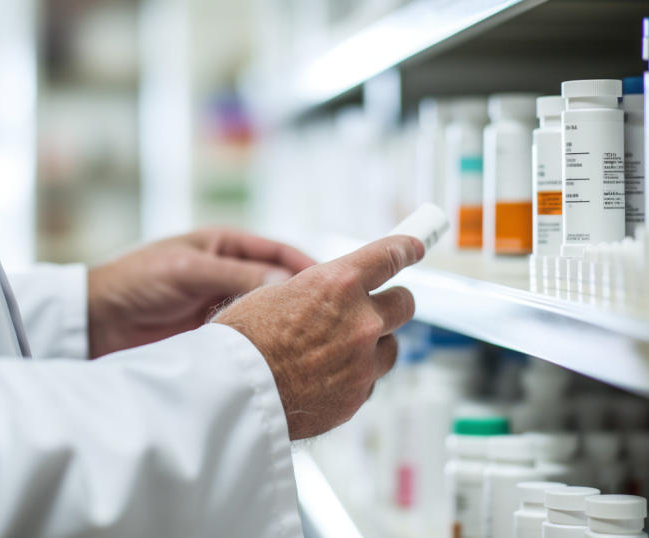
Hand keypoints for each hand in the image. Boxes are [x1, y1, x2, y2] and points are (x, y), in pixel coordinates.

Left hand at [87, 228, 314, 357]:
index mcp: (226, 245)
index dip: (310, 267)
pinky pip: (250, 338)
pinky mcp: (215, 335)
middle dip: (306, 301)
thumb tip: (288, 288)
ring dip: (289, 327)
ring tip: (315, 343)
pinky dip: (268, 346)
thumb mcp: (190, 270)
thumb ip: (238, 277)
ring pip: (269, 315)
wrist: (95, 321)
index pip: (281, 252)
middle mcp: (230, 273)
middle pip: (281, 286)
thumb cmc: (135, 281)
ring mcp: (224, 305)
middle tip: (335, 320)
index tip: (336, 286)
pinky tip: (285, 358)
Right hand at [213, 235, 424, 439]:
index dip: (407, 247)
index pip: (391, 255)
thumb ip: (317, 293)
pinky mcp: (357, 396)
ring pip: (390, 347)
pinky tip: (324, 378)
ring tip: (336, 351)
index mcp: (338, 283)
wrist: (233, 394)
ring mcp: (363, 361)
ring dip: (372, 346)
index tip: (416, 246)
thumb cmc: (242, 342)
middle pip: (404, 303)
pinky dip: (354, 379)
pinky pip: (369, 382)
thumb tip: (332, 295)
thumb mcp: (276, 294)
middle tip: (373, 308)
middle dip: (391, 303)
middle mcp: (360, 320)